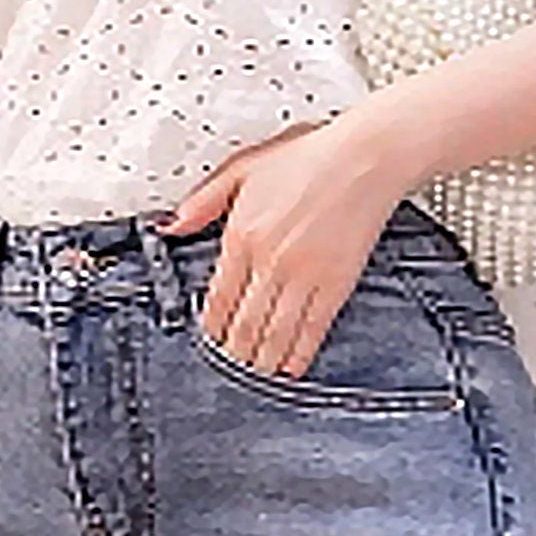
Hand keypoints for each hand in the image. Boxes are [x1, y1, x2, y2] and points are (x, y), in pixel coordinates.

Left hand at [155, 112, 416, 378]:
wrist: (364, 158)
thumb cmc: (308, 158)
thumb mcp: (244, 168)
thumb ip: (204, 200)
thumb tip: (170, 226)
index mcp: (243, 235)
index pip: (218, 299)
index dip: (212, 330)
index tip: (209, 345)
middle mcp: (270, 261)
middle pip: (244, 325)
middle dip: (234, 355)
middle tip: (229, 372)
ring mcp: (304, 276)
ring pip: (274, 335)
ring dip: (263, 362)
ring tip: (255, 377)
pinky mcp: (335, 285)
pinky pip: (311, 331)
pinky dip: (298, 356)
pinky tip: (290, 369)